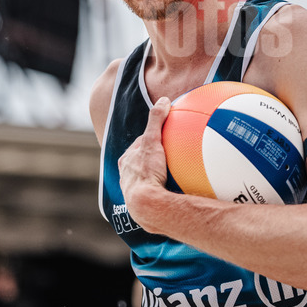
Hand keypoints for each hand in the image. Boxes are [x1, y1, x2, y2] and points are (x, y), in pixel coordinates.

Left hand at [118, 97, 171, 228]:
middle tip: (172, 153)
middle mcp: (127, 176)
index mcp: (126, 161)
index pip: (140, 144)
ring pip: (148, 180)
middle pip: (143, 162)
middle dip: (155, 158)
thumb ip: (156, 120)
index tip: (166, 135)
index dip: (152, 138)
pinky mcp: (145, 205)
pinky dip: (166, 191)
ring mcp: (135, 192)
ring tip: (177, 174)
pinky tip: (180, 193)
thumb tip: (164, 100)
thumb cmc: (146, 172)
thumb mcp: (151, 141)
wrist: (145, 206)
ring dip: (160, 176)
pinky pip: (157, 194)